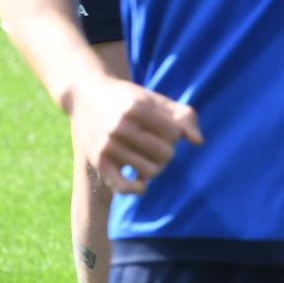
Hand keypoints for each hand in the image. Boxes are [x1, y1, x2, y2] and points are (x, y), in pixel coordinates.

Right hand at [68, 74, 202, 196]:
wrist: (85, 94)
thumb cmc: (127, 98)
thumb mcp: (154, 98)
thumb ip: (183, 115)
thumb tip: (198, 142)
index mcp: (136, 107)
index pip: (174, 133)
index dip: (174, 132)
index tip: (163, 126)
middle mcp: (120, 126)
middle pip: (165, 154)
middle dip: (167, 150)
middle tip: (157, 143)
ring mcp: (108, 145)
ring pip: (150, 171)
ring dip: (156, 167)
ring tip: (148, 157)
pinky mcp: (99, 161)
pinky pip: (123, 187)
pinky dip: (138, 188)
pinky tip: (141, 181)